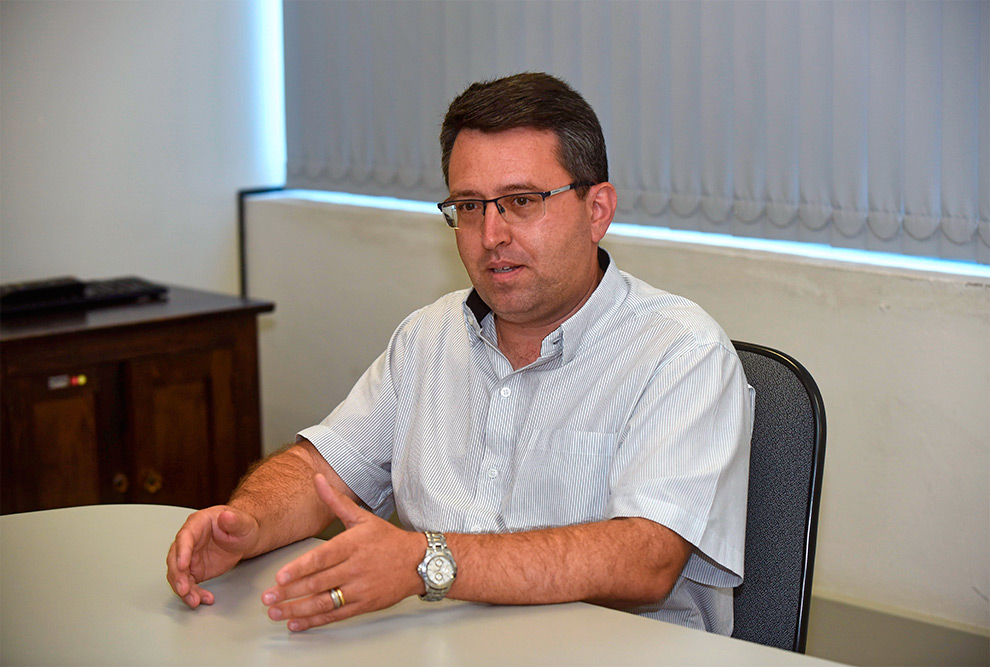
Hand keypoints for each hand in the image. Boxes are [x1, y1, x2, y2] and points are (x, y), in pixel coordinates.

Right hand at [166, 505, 259, 607]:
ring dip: (183, 588)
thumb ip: (234, 520)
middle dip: (178, 575)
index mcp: (197, 524)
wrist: (244, 538)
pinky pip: (188, 584)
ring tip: (194, 600)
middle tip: (184, 589)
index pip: (185, 537)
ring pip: (178, 574)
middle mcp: (189, 541)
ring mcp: (189, 556)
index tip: (183, 565)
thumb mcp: (243, 523)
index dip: (182, 551)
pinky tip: (202, 599)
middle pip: (175, 558)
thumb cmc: (241, 526)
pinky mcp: (194, 570)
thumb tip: (226, 515)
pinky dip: (193, 593)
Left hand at [261, 474, 423, 630]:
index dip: (301, 568)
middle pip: (319, 582)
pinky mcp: (364, 605)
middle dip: (290, 592)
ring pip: (325, 602)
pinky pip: (336, 615)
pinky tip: (297, 624)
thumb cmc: (387, 539)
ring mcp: (360, 589)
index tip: (280, 576)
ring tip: (276, 614)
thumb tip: (317, 479)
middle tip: (267, 598)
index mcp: (353, 545)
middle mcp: (355, 568)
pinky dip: (315, 621)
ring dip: (298, 610)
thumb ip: (335, 501)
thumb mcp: (362, 517)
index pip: (323, 558)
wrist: (418, 562)